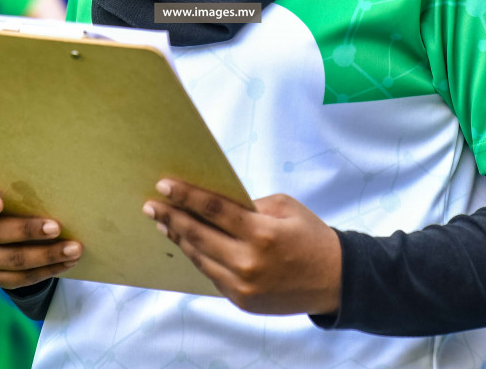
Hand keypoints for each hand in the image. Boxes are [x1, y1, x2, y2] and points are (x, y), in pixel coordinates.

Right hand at [0, 185, 82, 288]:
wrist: (16, 238)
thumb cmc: (22, 207)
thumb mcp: (20, 197)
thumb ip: (29, 193)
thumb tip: (62, 194)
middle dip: (28, 230)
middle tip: (56, 228)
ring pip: (12, 259)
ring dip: (46, 255)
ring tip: (73, 249)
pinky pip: (21, 278)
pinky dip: (47, 271)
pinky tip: (66, 263)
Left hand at [144, 179, 341, 315]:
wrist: (334, 281)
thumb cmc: (310, 235)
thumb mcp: (285, 207)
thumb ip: (249, 205)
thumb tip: (213, 203)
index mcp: (262, 233)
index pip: (214, 210)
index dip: (186, 196)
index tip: (163, 185)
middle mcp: (248, 262)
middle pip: (198, 235)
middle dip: (172, 217)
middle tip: (150, 206)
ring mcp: (243, 286)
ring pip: (200, 258)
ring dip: (179, 239)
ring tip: (164, 223)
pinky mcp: (242, 300)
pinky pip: (212, 275)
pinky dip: (198, 257)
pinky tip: (187, 244)